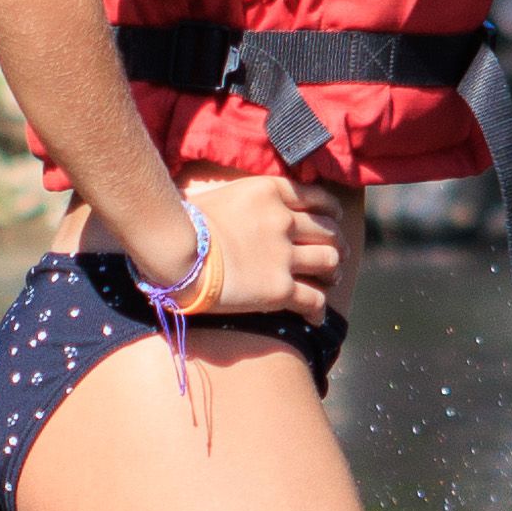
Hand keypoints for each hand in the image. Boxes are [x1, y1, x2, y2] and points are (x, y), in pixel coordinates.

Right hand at [130, 175, 353, 314]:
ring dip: (333, 272)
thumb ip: (240, 202)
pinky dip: (319, 310)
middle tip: (335, 254)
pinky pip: (314, 300)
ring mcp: (284, 255)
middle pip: (328, 230)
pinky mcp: (280, 289)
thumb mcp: (217, 195)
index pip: (316, 197)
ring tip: (329, 281)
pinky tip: (315, 317)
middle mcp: (284, 220)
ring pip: (329, 261)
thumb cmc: (182, 223)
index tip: (333, 218)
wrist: (175, 249)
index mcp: (269, 193)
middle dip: (336, 243)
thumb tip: (232, 212)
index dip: (330, 210)